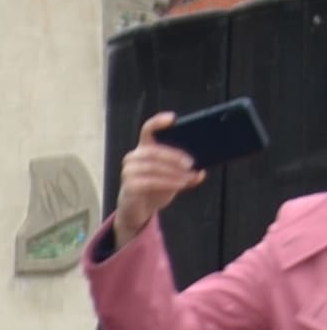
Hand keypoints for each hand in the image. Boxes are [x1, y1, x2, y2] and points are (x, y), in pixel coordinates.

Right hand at [109, 118, 209, 249]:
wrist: (137, 211)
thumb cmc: (154, 189)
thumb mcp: (174, 179)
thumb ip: (186, 174)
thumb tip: (202, 172)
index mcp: (144, 149)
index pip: (148, 129)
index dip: (158, 122)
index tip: (173, 118)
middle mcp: (134, 157)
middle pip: (154, 150)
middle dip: (174, 156)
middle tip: (191, 163)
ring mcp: (129, 171)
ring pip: (153, 166)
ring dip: (174, 172)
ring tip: (189, 177)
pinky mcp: (129, 186)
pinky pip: (150, 181)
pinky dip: (167, 182)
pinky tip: (179, 184)